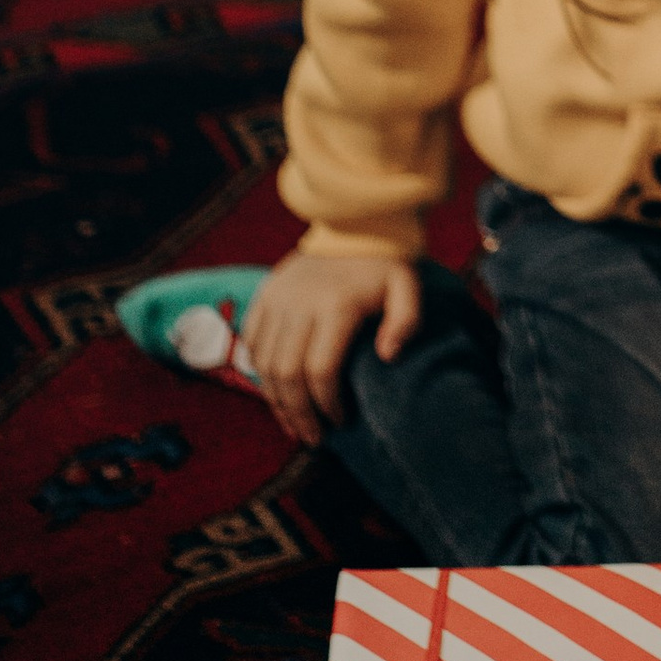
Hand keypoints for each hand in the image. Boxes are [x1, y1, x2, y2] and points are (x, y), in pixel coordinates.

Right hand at [240, 249, 420, 446]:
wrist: (355, 223)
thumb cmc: (385, 264)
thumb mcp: (409, 287)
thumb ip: (407, 321)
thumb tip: (388, 356)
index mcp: (336, 306)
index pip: (319, 370)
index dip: (326, 404)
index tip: (339, 422)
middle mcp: (300, 304)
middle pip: (286, 374)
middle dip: (297, 413)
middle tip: (311, 437)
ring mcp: (277, 298)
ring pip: (264, 364)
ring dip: (276, 400)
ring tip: (293, 422)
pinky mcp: (265, 295)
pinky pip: (252, 342)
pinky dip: (260, 371)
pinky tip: (276, 390)